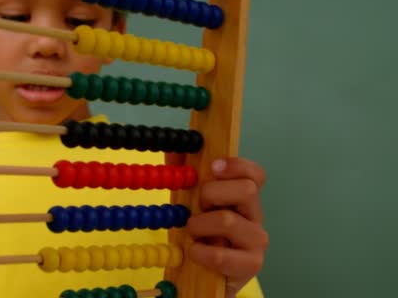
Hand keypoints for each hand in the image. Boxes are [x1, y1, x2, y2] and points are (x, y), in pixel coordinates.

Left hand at [167, 155, 268, 297]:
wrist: (202, 279)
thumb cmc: (198, 236)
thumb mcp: (187, 203)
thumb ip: (183, 176)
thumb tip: (174, 151)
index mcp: (244, 199)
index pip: (255, 174)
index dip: (237, 165)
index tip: (213, 166)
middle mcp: (255, 217)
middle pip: (247, 189)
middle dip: (213, 193)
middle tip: (198, 205)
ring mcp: (256, 242)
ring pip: (229, 220)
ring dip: (201, 224)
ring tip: (192, 231)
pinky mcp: (250, 265)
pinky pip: (222, 254)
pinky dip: (201, 251)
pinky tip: (194, 252)